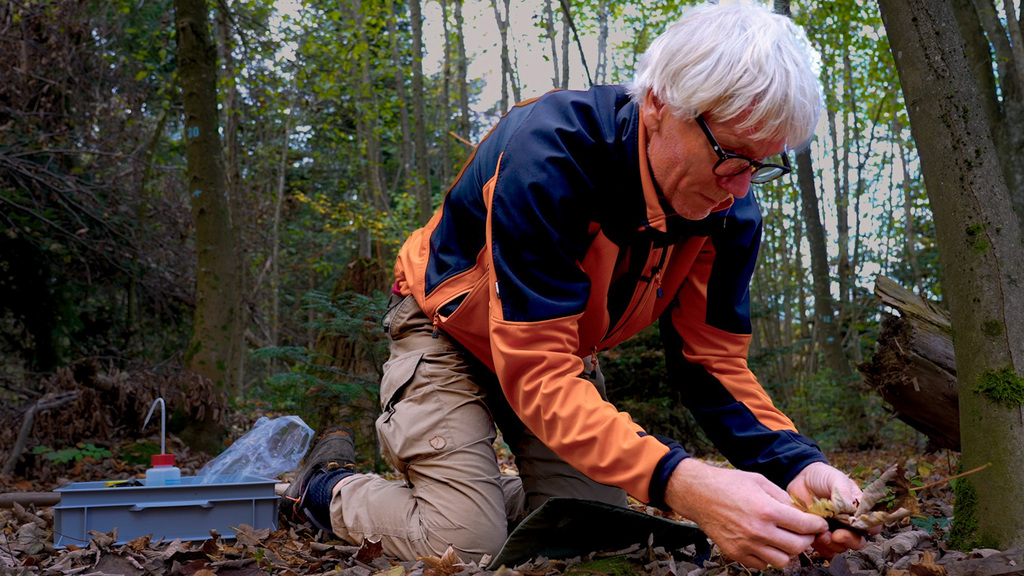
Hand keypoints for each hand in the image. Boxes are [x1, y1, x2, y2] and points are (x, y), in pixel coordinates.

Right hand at [664, 459, 827, 568]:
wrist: (698, 494)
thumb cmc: (728, 484)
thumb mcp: (759, 481)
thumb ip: (782, 498)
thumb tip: (799, 513)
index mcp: (767, 510)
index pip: (804, 526)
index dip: (817, 526)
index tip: (818, 524)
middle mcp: (758, 531)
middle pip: (797, 547)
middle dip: (806, 540)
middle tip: (804, 532)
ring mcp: (746, 545)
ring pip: (782, 561)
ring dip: (787, 551)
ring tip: (783, 539)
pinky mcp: (735, 553)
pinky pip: (762, 565)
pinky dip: (768, 557)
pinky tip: (765, 544)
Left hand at [787, 462, 877, 556]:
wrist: (799, 477)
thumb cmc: (822, 477)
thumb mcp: (836, 478)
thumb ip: (843, 492)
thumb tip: (849, 508)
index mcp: (858, 509)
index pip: (872, 524)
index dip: (869, 528)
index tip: (858, 525)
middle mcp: (849, 523)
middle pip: (858, 541)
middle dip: (849, 541)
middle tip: (838, 535)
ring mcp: (834, 530)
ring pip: (841, 547)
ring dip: (833, 544)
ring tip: (822, 534)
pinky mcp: (819, 535)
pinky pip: (824, 549)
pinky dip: (821, 546)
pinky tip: (814, 535)